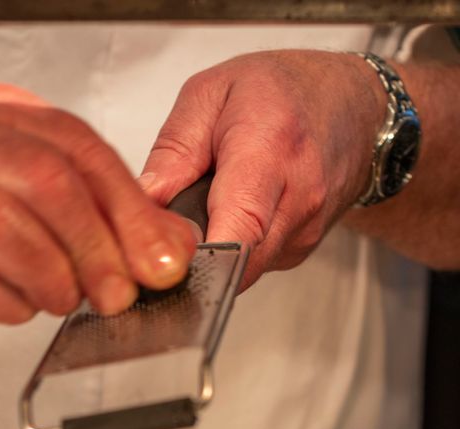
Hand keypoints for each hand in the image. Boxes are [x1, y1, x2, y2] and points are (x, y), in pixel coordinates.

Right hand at [0, 84, 194, 337]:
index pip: (80, 149)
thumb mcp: (32, 201)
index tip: (159, 263)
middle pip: (44, 179)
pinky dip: (3, 303)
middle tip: (116, 294)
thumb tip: (169, 248)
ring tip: (60, 300)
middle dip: (95, 246)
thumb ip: (103, 216)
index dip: (129, 210)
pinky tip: (12, 308)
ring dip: (48, 274)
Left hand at [140, 50, 386, 289]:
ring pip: (238, 270)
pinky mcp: (299, 251)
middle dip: (191, 257)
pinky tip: (231, 216)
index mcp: (269, 152)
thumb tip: (142, 202)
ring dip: (210, 252)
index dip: (198, 257)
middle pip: (232, 263)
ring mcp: (303, 232)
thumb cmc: (283, 91)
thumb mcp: (210, 95)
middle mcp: (297, 199)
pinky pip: (251, 264)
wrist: (354, 105)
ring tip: (206, 209)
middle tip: (169, 231)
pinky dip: (231, 248)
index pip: (239, 230)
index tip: (168, 259)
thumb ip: (172, 151)